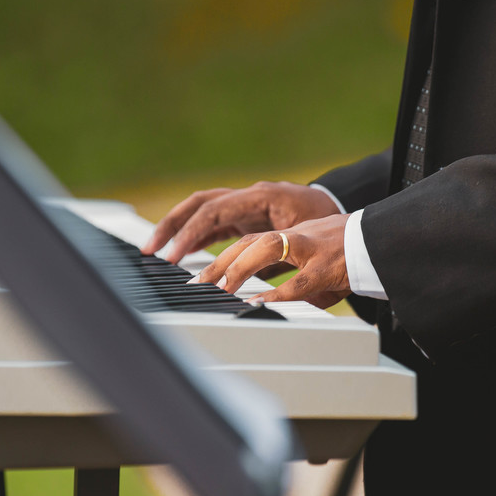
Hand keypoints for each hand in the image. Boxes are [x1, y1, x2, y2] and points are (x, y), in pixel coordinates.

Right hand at [141, 181, 340, 263]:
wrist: (346, 219)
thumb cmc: (331, 231)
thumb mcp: (311, 248)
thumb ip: (284, 271)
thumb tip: (258, 298)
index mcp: (263, 198)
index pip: (215, 211)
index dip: (191, 232)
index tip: (174, 255)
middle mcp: (250, 197)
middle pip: (199, 204)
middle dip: (171, 225)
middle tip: (150, 249)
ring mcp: (247, 206)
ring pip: (202, 210)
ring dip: (177, 229)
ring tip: (155, 252)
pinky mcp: (247, 217)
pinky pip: (213, 222)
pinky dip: (194, 236)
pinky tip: (180, 254)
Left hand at [194, 214, 350, 308]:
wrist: (386, 241)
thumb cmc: (353, 251)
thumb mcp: (315, 255)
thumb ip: (291, 271)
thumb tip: (266, 299)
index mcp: (292, 234)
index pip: (248, 239)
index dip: (221, 256)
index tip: (199, 277)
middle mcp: (297, 237)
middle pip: (249, 241)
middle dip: (219, 263)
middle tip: (196, 285)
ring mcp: (312, 249)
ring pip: (267, 248)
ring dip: (240, 269)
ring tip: (220, 289)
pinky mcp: (328, 268)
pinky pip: (298, 281)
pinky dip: (275, 292)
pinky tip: (257, 302)